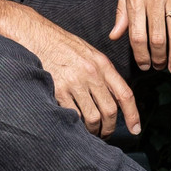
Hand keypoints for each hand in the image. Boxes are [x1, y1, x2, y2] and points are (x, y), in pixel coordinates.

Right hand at [0, 0, 139, 138]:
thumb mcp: (88, 52)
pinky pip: (72, 116)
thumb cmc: (61, 45)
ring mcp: (74, 83)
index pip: (124, 94)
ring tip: (89, 132)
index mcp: (102, 64)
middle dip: (109, 128)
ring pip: (92, 118)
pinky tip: (73, 125)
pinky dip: (75, 125)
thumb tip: (113, 96)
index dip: (132, 115)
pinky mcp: (58, 90)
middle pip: (109, 111)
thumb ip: (102, 73)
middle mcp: (91, 74)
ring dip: (93, 130)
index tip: (135, 130)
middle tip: (105, 134)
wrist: (35, 36)